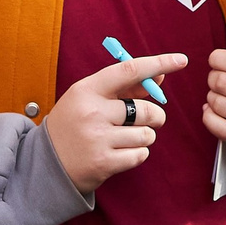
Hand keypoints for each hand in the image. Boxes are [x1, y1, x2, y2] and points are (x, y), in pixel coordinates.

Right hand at [42, 52, 182, 194]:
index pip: (129, 70)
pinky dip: (136, 154)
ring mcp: (97, 139)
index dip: (158, 63)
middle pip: (147, 109)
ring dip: (143, 137)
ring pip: (147, 134)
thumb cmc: (73, 125)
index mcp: (86, 90)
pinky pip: (141, 154)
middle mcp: (92, 112)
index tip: (181, 60)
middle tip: (145, 120)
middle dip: (154, 116)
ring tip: (123, 139)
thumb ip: (124, 88)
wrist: (45, 164)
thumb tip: (160, 76)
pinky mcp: (103, 163)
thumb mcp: (89, 99)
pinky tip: (118, 153)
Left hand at [206, 33, 225, 152]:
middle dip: (213, 77)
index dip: (218, 59)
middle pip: (223, 82)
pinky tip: (214, 110)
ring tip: (221, 93)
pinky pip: (218, 127)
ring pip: (218, 104)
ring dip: (212, 96)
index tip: (218, 60)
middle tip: (219, 77)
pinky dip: (209, 117)